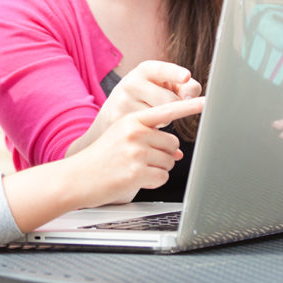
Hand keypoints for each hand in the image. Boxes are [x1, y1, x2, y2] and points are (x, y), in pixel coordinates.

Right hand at [1, 96, 205, 230]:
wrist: (76, 177)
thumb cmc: (100, 158)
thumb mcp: (120, 136)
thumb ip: (147, 137)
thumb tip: (177, 152)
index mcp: (132, 120)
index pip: (166, 111)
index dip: (188, 107)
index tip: (206, 101)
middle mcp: (135, 133)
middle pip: (173, 143)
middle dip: (164, 155)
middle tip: (142, 160)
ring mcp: (136, 152)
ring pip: (169, 161)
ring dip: (158, 169)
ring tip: (135, 168)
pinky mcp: (136, 172)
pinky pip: (162, 177)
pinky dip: (153, 181)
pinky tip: (135, 178)